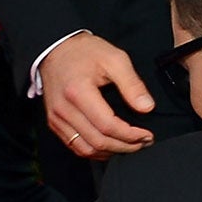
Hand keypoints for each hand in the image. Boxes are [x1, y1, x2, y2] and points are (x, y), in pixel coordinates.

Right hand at [40, 31, 154, 156]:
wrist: (56, 49)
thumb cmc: (85, 52)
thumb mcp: (115, 59)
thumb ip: (132, 84)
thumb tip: (147, 107)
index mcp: (78, 92)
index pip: (107, 126)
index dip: (130, 135)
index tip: (147, 135)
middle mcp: (64, 109)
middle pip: (97, 141)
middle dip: (125, 146)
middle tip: (144, 143)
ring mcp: (56, 118)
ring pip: (86, 149)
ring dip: (111, 152)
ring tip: (130, 146)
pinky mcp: (55, 122)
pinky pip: (75, 146)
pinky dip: (95, 151)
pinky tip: (111, 146)